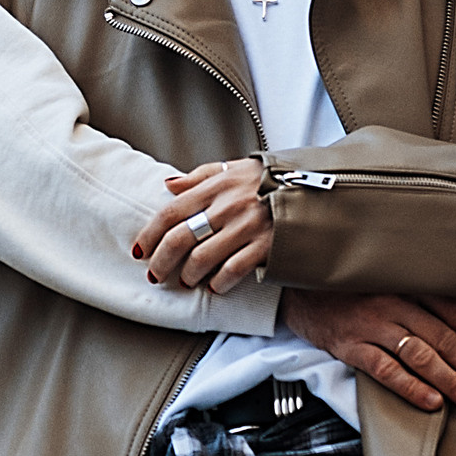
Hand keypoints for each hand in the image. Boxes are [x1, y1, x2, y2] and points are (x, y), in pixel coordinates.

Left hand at [130, 157, 276, 295]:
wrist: (316, 187)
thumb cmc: (272, 178)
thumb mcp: (235, 168)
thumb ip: (200, 176)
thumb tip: (169, 184)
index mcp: (215, 186)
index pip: (170, 212)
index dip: (149, 234)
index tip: (140, 251)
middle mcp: (227, 206)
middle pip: (179, 239)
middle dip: (162, 262)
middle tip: (156, 275)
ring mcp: (246, 227)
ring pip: (202, 259)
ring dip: (189, 275)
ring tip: (186, 281)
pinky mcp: (266, 246)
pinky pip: (232, 271)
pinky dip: (219, 283)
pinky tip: (215, 287)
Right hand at [280, 289, 455, 415]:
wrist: (296, 288)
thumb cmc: (348, 288)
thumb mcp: (387, 281)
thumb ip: (418, 298)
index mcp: (406, 283)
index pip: (453, 312)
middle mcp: (392, 300)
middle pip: (442, 337)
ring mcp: (370, 323)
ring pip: (420, 355)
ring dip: (450, 380)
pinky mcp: (349, 345)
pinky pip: (386, 369)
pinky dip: (411, 387)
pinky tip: (431, 402)